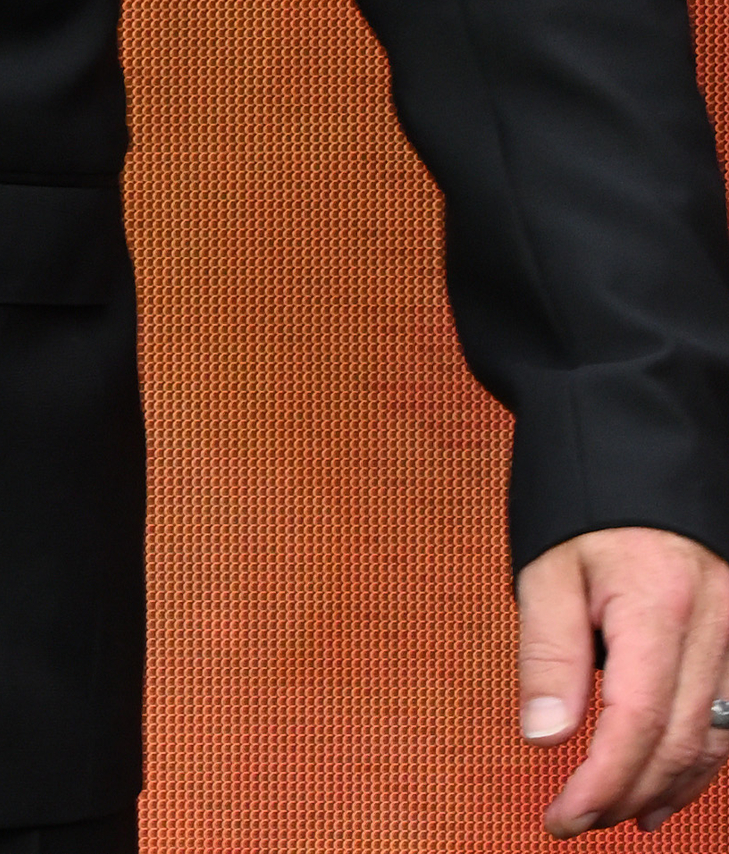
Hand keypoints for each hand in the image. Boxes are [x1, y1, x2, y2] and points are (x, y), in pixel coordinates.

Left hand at [521, 523, 728, 831]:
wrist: (633, 440)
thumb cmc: (585, 497)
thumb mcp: (546, 567)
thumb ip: (548, 654)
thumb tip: (544, 737)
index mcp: (659, 605)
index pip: (638, 723)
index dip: (602, 782)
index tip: (562, 816)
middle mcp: (716, 623)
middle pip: (681, 740)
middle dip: (628, 792)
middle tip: (577, 819)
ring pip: (718, 736)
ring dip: (671, 785)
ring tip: (621, 815)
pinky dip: (702, 756)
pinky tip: (670, 780)